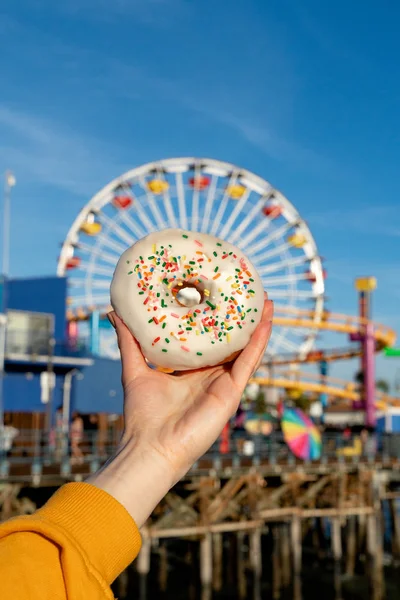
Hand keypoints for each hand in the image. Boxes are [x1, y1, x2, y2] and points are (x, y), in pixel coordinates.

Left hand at [87, 297, 272, 526]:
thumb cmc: (143, 415)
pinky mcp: (233, 391)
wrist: (152, 447)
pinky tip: (267, 320)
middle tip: (249, 292)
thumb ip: (128, 342)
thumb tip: (114, 313)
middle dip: (243, 319)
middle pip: (233, 343)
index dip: (217, 320)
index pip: (210, 341)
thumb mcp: (135, 369)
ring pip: (247, 349)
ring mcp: (225, 383)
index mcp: (193, 371)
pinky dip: (260, 340)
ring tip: (267, 300)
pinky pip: (250, 361)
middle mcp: (212, 376)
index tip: (220, 295)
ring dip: (259, 325)